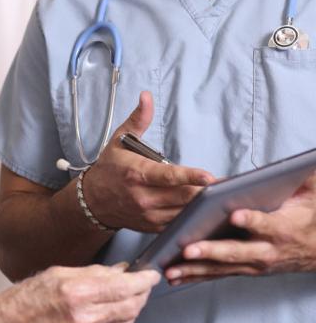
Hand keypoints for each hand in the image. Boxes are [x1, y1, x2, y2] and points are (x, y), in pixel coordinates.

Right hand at [0, 264, 159, 322]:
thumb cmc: (28, 296)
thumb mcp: (59, 273)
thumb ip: (94, 272)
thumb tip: (121, 270)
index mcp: (76, 292)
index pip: (124, 287)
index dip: (143, 280)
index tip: (151, 274)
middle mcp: (83, 317)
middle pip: (131, 307)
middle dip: (143, 294)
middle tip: (144, 284)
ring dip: (133, 309)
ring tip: (130, 296)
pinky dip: (115, 321)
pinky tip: (109, 311)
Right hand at [83, 92, 214, 232]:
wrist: (92, 200)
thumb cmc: (109, 168)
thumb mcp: (119, 140)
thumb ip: (138, 119)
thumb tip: (146, 96)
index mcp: (136, 174)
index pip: (168, 176)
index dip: (190, 176)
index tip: (209, 176)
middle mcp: (143, 196)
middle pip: (183, 196)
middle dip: (207, 191)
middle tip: (229, 185)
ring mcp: (148, 214)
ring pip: (184, 212)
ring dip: (204, 205)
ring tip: (224, 197)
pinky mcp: (153, 226)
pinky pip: (179, 224)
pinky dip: (194, 218)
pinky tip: (208, 211)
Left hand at [166, 173, 315, 284]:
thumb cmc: (306, 218)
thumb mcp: (309, 196)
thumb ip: (301, 180)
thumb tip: (299, 163)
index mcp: (281, 229)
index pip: (266, 224)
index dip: (252, 220)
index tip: (236, 215)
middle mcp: (266, 251)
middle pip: (237, 251)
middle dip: (211, 251)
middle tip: (189, 249)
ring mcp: (254, 264)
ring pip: (222, 267)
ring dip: (195, 269)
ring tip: (171, 269)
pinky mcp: (244, 269)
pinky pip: (217, 274)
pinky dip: (195, 276)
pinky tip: (174, 277)